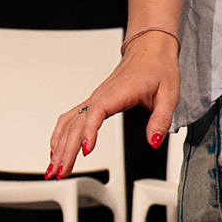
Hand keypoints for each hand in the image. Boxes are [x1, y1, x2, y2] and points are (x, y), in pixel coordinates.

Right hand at [44, 35, 178, 175]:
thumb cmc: (157, 68)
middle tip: (60, 172)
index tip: (85, 150)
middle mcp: (100, 96)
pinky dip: (60, 134)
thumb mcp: (169, 95)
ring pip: (69, 123)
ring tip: (53, 167)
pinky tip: (56, 149)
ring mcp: (94, 99)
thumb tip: (154, 141)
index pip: (96, 114)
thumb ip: (160, 120)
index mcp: (117, 93)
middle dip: (66, 150)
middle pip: (76, 124)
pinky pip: (71, 118)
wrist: (149, 50)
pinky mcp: (94, 101)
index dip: (88, 132)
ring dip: (59, 146)